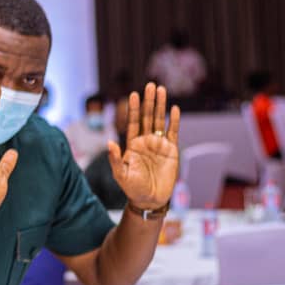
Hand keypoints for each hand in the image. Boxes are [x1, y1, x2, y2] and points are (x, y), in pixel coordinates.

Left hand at [109, 83, 180, 209]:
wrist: (150, 199)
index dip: (134, 109)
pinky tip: (174, 109)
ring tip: (162, 90)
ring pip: (160, 120)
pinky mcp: (171, 150)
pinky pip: (173, 132)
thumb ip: (115, 158)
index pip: (133, 122)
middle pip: (147, 117)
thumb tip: (109, 142)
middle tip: (150, 85)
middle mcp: (146, 141)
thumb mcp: (120, 174)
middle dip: (149, 101)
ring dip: (161, 106)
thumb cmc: (133, 188)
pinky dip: (174, 121)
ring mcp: (158, 144)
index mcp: (132, 144)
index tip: (133, 94)